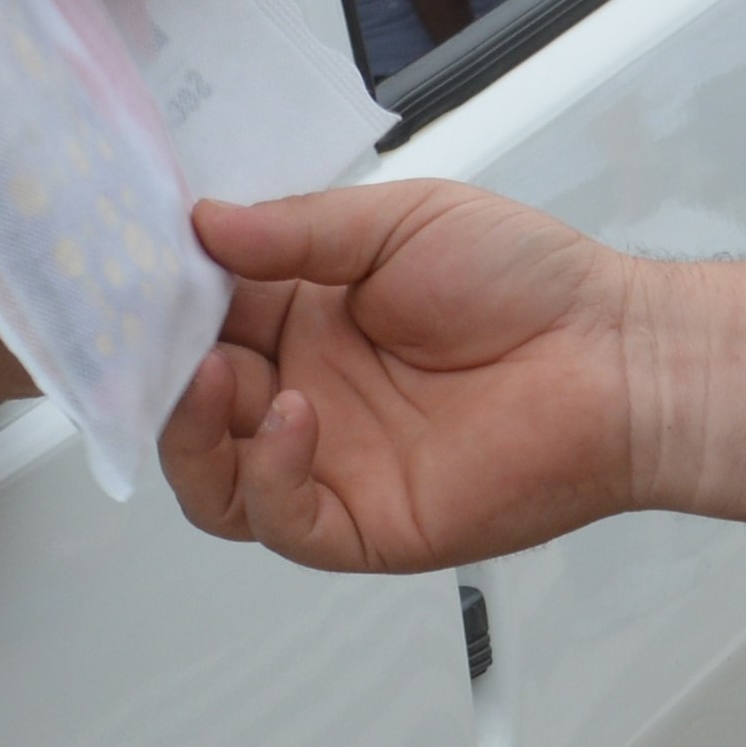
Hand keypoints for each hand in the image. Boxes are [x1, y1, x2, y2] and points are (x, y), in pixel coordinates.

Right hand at [171, 179, 650, 571]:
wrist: (617, 358)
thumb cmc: (530, 285)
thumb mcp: (400, 223)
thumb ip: (298, 232)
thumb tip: (203, 226)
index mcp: (304, 315)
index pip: (199, 316)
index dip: (158, 298)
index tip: (129, 266)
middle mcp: (303, 390)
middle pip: (187, 400)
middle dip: (159, 365)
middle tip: (152, 328)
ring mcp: (327, 461)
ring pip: (210, 476)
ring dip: (191, 427)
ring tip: (218, 375)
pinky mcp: (360, 523)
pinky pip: (279, 519)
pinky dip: (264, 474)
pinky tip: (288, 416)